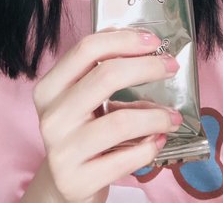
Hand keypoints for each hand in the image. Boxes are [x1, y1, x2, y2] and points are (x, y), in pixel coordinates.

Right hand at [32, 28, 181, 202]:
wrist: (64, 183)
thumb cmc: (81, 131)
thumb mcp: (82, 98)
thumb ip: (103, 72)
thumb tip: (147, 48)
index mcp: (49, 88)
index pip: (86, 49)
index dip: (123, 39)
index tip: (152, 41)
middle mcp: (52, 116)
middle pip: (106, 76)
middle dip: (147, 67)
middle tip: (170, 67)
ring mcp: (62, 151)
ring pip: (121, 121)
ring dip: (156, 115)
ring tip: (173, 116)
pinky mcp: (78, 181)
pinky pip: (126, 158)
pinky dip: (150, 147)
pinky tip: (159, 139)